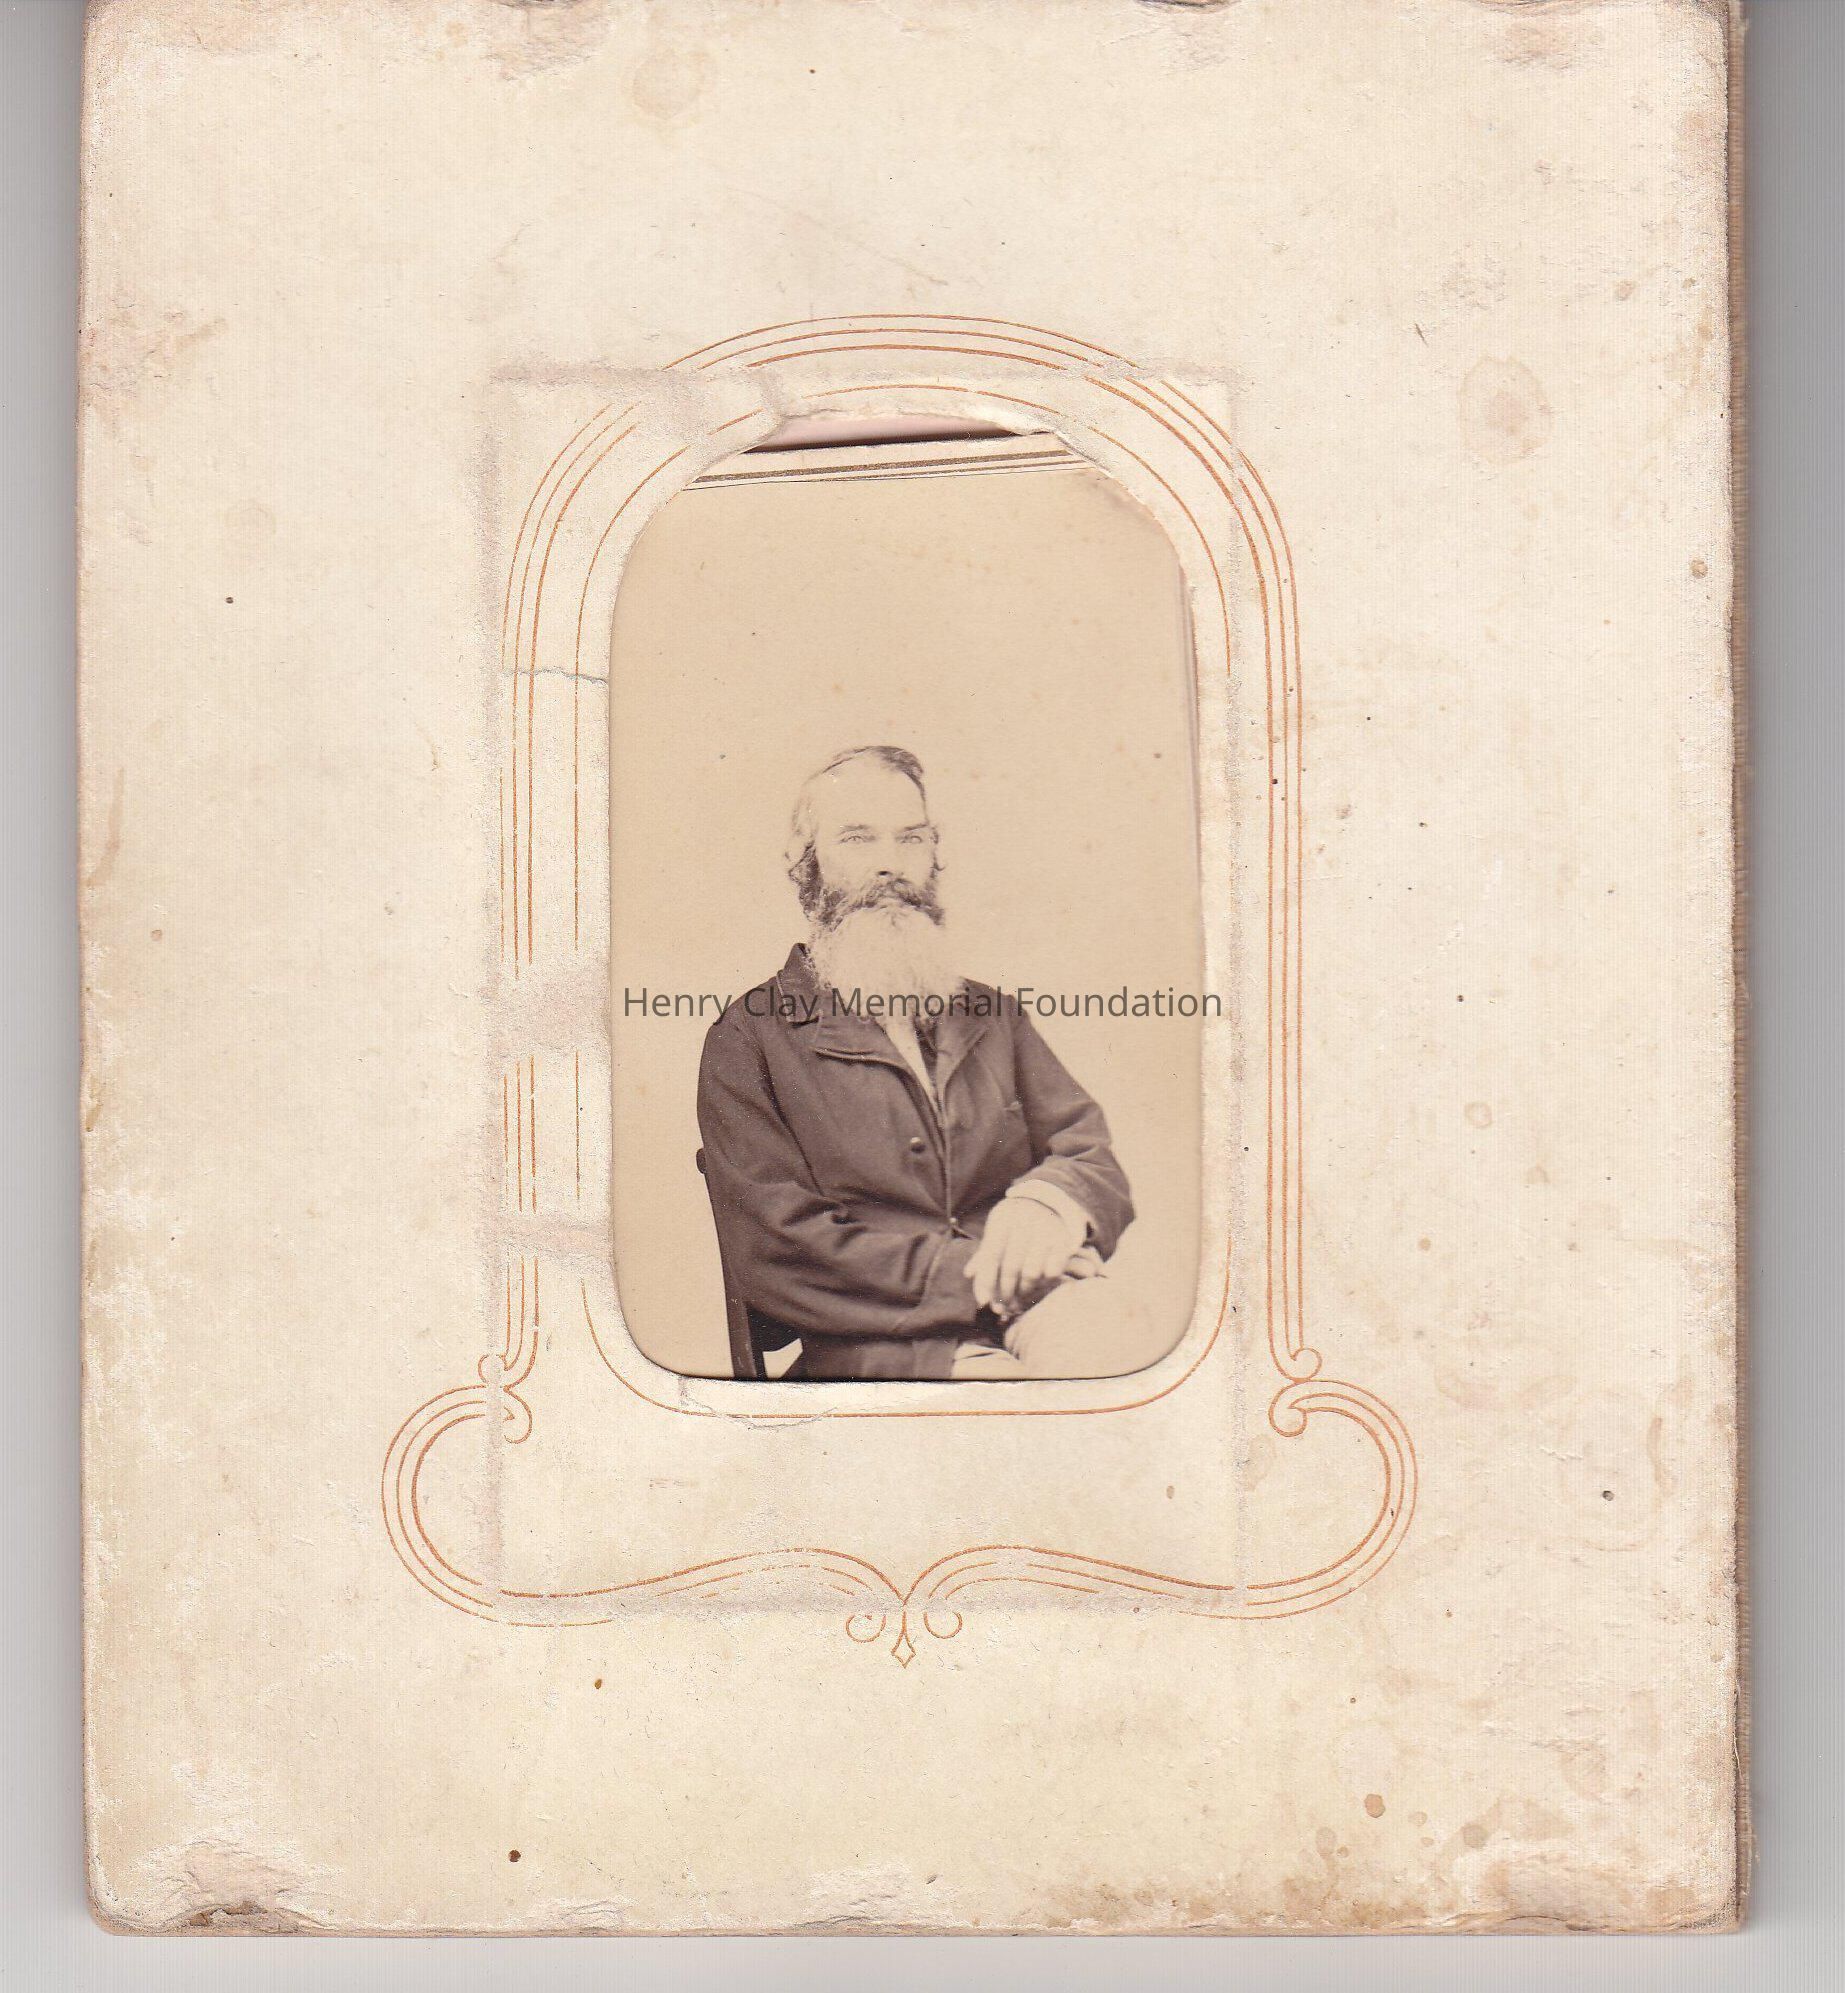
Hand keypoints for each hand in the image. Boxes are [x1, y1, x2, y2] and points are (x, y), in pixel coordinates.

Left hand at [965, 1198, 1072, 1313]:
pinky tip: (1038, 1284)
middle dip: (1006, 1291)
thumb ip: (984, 1253)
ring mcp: (1046, 1231)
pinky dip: (1044, 1283)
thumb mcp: (996, 1231)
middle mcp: (1025, 1222)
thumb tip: (969, 1274)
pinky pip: (1052, 1272)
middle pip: (1011, 1267)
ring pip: (1032, 1273)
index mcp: (1003, 1219)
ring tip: (1020, 1295)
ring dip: (1024, 1290)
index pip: (991, 1255)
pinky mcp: (1063, 1240)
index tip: (983, 1302)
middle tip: (1003, 1305)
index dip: (986, 1281)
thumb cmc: (1013, 1223)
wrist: (1046, 1203)